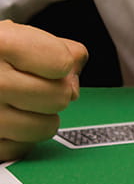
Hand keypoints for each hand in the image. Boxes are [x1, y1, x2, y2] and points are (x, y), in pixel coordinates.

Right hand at [0, 20, 87, 160]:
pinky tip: (6, 119)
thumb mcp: (14, 36)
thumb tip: (76, 72)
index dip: (62, 63)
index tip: (47, 62)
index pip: (62, 64)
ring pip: (46, 127)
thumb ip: (56, 47)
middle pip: (59, 97)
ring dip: (42, 117)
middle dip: (56, 91)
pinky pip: (22, 147)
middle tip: (35, 85)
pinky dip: (21, 137)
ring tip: (22, 103)